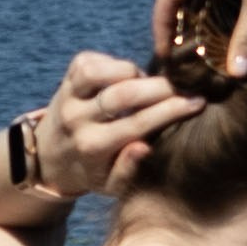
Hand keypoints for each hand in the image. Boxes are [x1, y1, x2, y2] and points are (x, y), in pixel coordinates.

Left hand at [35, 50, 203, 194]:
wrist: (48, 157)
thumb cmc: (92, 171)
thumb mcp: (110, 185)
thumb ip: (127, 169)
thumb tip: (144, 147)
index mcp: (92, 147)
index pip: (137, 124)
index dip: (171, 110)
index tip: (197, 102)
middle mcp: (76, 119)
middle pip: (122, 94)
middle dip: (160, 87)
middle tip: (185, 86)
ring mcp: (67, 95)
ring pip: (101, 71)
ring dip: (132, 72)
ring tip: (147, 84)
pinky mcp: (65, 78)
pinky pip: (90, 60)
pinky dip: (113, 64)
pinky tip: (125, 78)